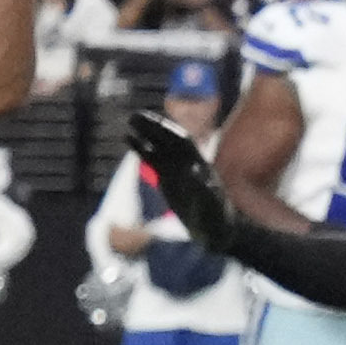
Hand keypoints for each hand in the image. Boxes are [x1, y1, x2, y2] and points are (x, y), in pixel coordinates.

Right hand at [123, 107, 234, 244]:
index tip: (154, 122)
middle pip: (168, 139)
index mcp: (199, 163)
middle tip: (135, 115)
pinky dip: (141, 147)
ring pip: (159, 145)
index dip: (169, 131)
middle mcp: (187, 161)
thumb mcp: (211, 205)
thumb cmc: (217, 217)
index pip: (182, 141)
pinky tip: (128, 138)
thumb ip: (205, 189)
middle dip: (153, 126)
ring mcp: (176, 168)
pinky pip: (152, 158)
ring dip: (145, 132)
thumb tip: (197, 171)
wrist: (214, 229)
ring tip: (129, 121)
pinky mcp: (167, 178)